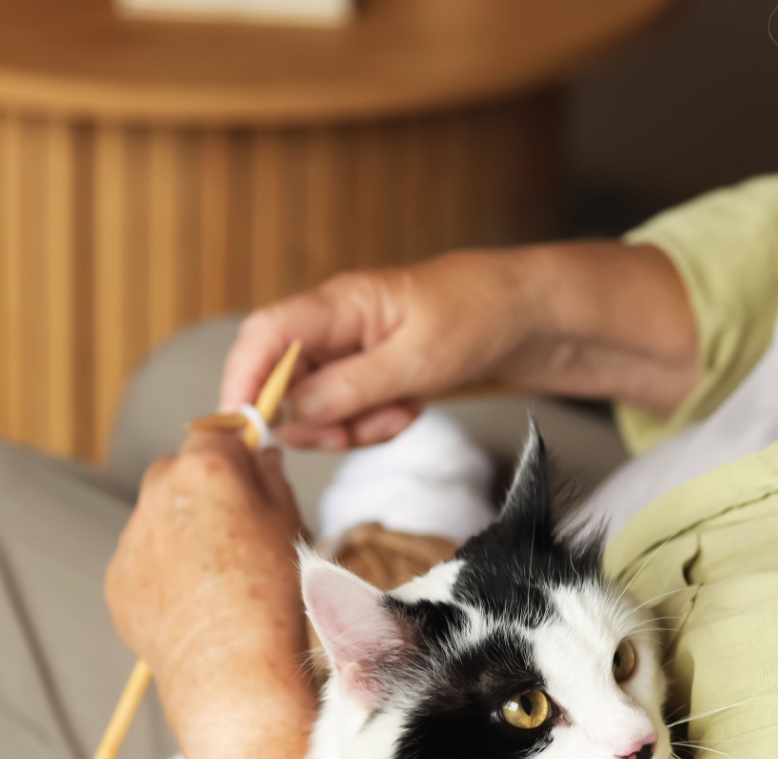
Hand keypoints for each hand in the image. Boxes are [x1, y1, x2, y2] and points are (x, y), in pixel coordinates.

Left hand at [104, 430, 315, 758]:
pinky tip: (196, 603)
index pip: (215, 434)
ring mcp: (131, 540)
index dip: (234, 451)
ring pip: (157, 518)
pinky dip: (164, 572)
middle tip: (238, 529)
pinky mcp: (117, 580)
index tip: (248, 472)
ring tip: (220, 577)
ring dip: (181, 531)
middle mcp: (156, 495)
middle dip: (203, 490)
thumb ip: (270, 477)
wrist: (233, 671)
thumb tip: (258, 455)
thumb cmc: (275, 596)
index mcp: (203, 470)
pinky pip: (142, 561)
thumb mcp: (291, 524)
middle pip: (177, 472)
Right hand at [220, 242, 699, 450]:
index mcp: (341, 303)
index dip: (244, 378)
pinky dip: (374, 421)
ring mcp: (356, 346)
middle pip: (285, 376)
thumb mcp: (418, 360)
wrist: (533, 314)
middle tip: (347, 436)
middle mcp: (339, 322)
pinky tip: (409, 410)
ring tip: (399, 415)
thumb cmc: (480, 316)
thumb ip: (351, 388)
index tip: (246, 425)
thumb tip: (293, 413)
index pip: (265, 333)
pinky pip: (352, 407)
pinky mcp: (375, 368)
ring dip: (351, 424)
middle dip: (311, 417)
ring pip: (320, 400)